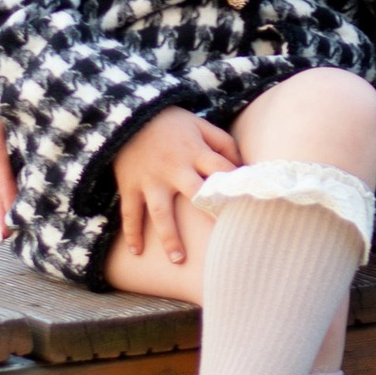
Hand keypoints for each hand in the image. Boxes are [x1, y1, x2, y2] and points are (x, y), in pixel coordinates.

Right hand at [113, 106, 241, 264]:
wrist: (128, 114)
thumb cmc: (170, 123)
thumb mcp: (200, 124)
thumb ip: (223, 143)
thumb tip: (242, 165)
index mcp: (195, 152)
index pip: (221, 170)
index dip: (235, 185)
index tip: (247, 205)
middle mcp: (174, 168)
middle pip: (194, 194)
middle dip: (209, 214)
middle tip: (222, 240)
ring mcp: (150, 179)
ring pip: (160, 212)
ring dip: (169, 236)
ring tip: (178, 260)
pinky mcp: (130, 185)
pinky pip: (130, 212)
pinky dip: (131, 232)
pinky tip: (136, 251)